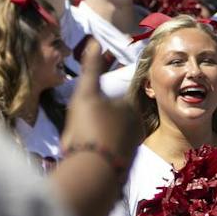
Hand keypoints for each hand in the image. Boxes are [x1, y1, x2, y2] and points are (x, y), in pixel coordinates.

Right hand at [60, 40, 141, 170]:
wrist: (93, 174)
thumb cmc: (89, 128)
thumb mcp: (86, 93)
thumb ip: (91, 68)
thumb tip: (94, 42)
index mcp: (131, 107)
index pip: (118, 94)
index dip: (98, 100)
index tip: (86, 110)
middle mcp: (137, 127)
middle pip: (114, 117)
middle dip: (97, 120)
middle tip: (80, 127)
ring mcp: (132, 148)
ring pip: (112, 136)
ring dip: (98, 137)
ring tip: (81, 142)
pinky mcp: (124, 166)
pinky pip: (110, 154)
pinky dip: (99, 153)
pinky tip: (87, 157)